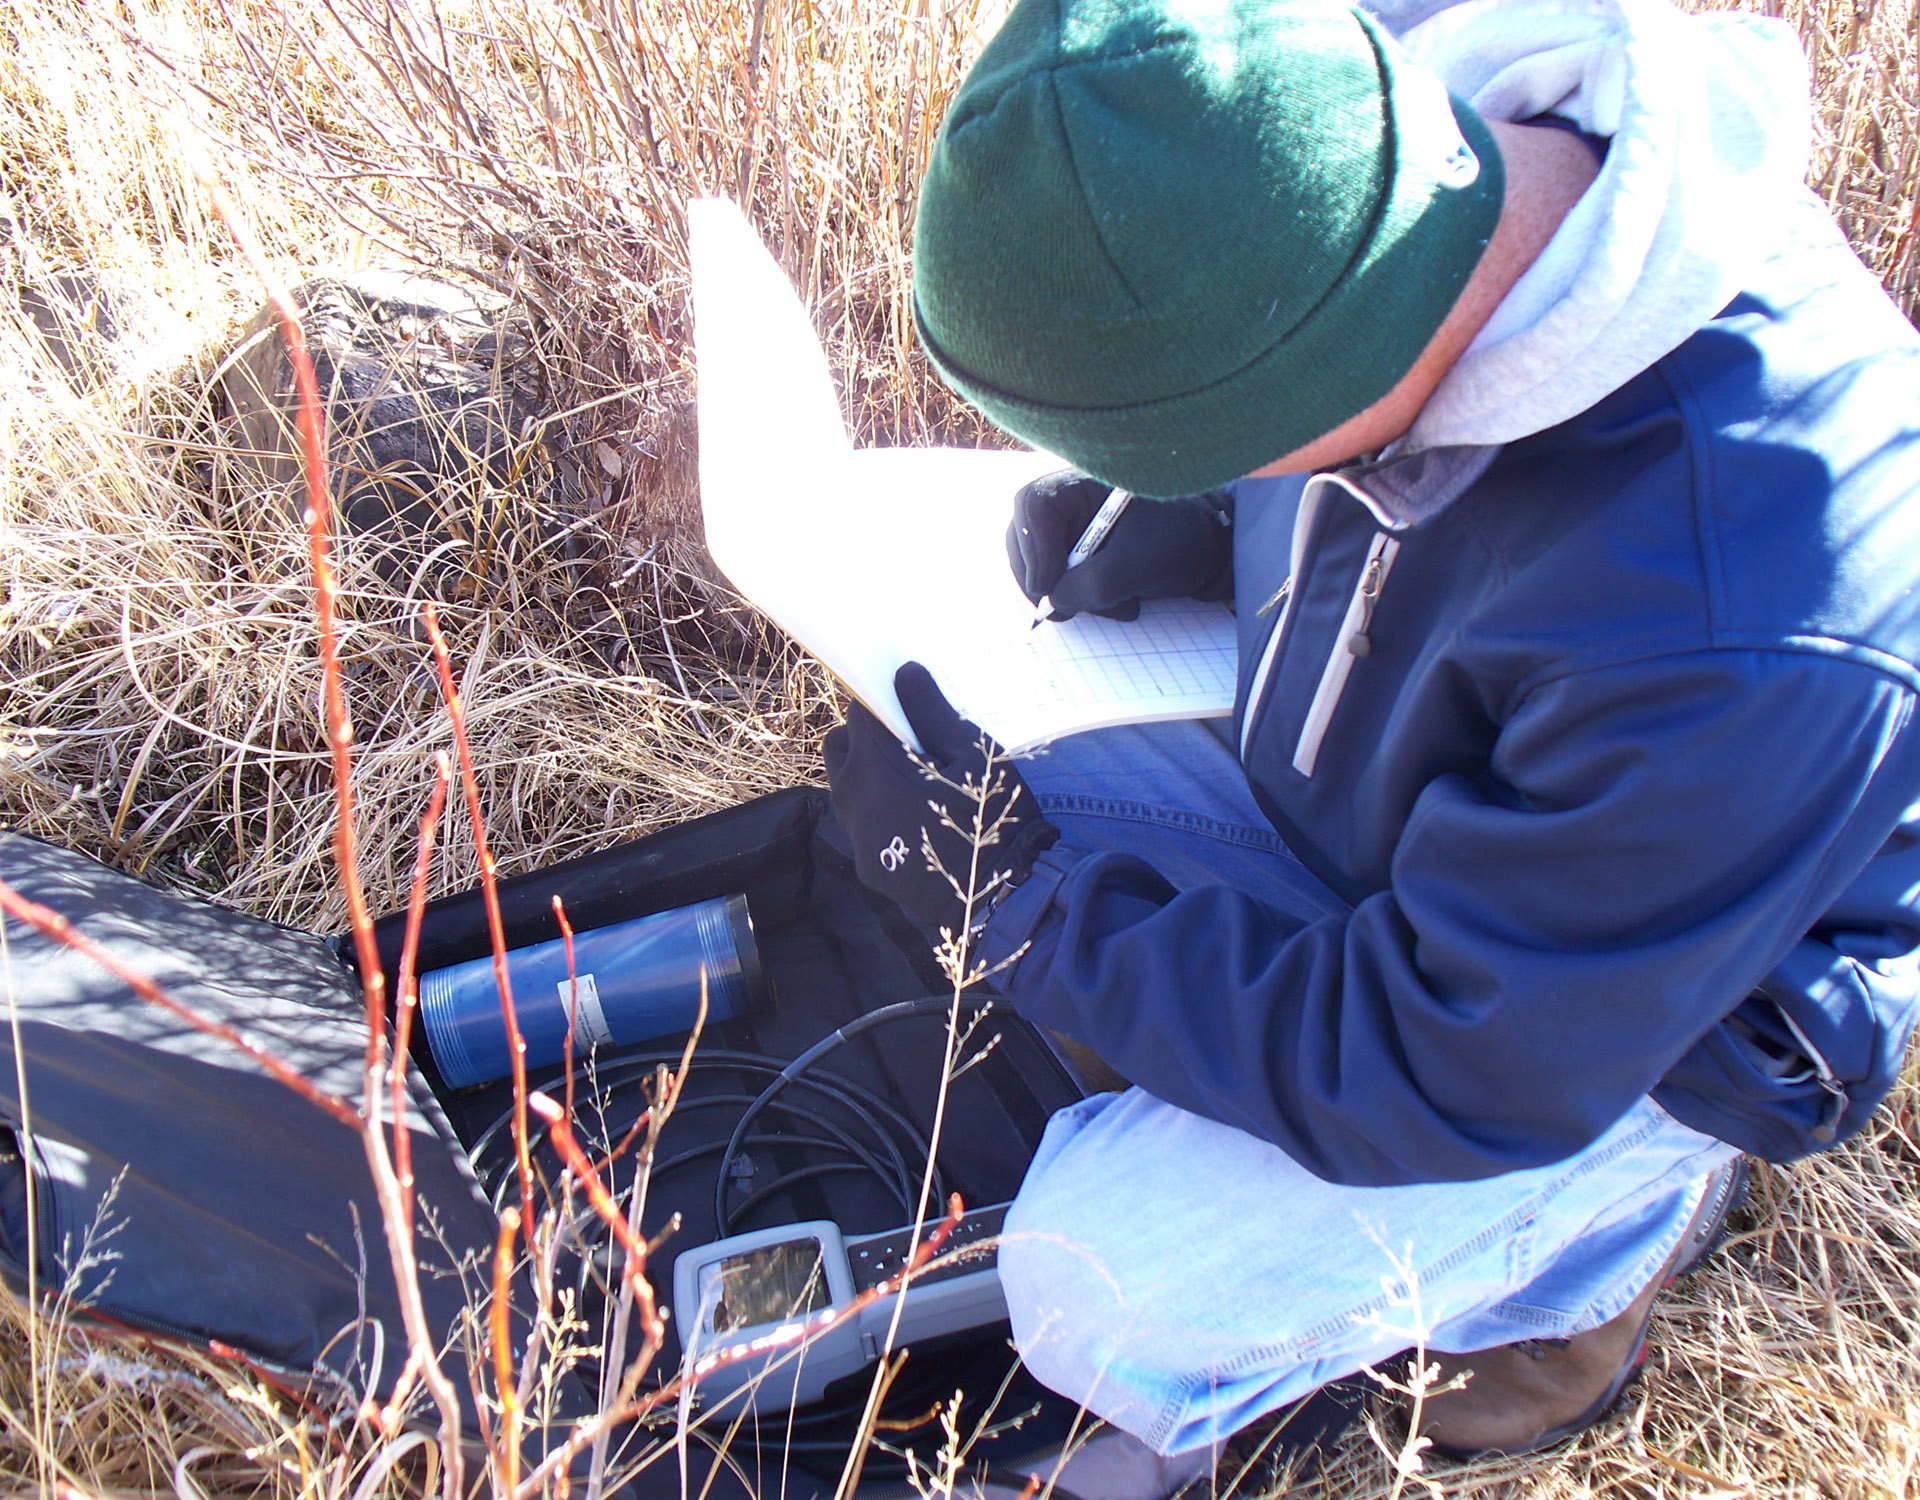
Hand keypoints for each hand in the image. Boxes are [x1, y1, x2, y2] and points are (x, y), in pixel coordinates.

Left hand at [823, 663, 1058, 933]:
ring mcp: (857, 837)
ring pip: (845, 789)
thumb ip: (931, 711)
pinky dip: (879, 817)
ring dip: (868, 777)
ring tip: (914, 786)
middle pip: (840, 748)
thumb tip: (904, 673)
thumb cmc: (992, 813)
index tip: (906, 708)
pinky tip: (917, 826)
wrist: (1001, 894)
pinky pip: (862, 828)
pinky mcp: (868, 867)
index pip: (859, 711)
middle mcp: (853, 799)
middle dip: (865, 737)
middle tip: (910, 745)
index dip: (882, 702)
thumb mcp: (972, 752)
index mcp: (876, 764)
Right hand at [1005, 469, 1233, 621]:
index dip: (1033, 547)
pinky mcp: (1079, 554)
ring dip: (1068, 595)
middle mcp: (1072, 501)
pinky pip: (1058, 581)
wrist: (1211, 551)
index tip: (1049, 585)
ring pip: (1038, 565)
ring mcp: (1072, 528)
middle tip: (1065, 609)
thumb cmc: (1182, 542)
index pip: (1034, 505)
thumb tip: (1053, 603)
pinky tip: (1117, 604)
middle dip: (1044, 579)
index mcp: (1084, 483)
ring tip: (1115, 605)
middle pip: (1023, 537)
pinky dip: (1081, 600)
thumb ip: (1091, 584)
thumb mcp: (1137, 565)